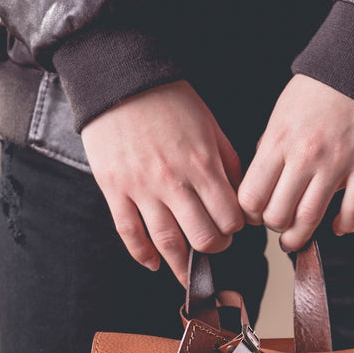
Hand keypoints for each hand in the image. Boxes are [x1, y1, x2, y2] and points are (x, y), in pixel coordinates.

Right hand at [80, 80, 244, 284]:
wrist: (119, 80)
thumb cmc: (169, 100)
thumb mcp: (210, 125)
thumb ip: (227, 162)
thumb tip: (239, 194)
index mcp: (202, 165)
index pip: (229, 217)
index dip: (235, 227)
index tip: (232, 225)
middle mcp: (174, 182)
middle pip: (203, 237)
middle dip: (214, 248)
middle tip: (214, 245)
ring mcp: (142, 189)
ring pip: (167, 243)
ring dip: (181, 264)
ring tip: (188, 272)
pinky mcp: (114, 190)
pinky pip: (129, 233)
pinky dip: (143, 255)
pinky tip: (153, 264)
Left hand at [237, 74, 353, 251]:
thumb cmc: (321, 89)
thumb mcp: (281, 113)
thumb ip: (270, 147)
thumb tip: (262, 178)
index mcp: (278, 141)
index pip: (251, 196)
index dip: (250, 213)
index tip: (256, 214)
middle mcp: (305, 156)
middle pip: (278, 215)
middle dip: (275, 227)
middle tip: (280, 225)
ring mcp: (337, 164)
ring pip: (310, 219)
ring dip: (301, 237)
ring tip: (299, 238)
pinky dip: (344, 226)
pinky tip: (337, 226)